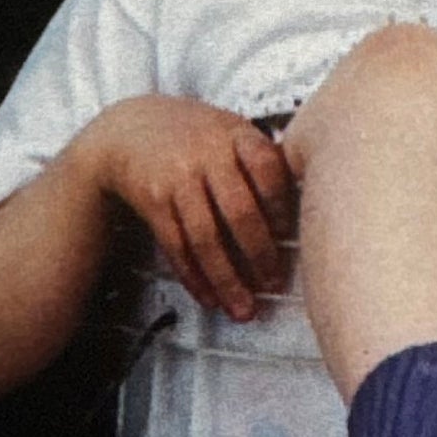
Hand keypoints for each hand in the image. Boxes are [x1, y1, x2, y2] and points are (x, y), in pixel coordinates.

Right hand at [81, 96, 294, 320]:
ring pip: (205, 238)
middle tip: (273, 284)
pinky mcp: (154, 201)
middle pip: (239, 211)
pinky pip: (177, 247)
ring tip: (243, 307)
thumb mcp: (231, 130)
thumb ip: (261, 159)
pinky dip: (195, 277)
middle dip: (259, 254)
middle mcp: (207, 155)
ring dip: (226, 279)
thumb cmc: (194, 134)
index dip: (282, 204)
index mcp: (235, 135)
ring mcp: (178, 179)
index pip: (267, 168)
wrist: (129, 129)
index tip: (291, 235)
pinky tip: (210, 296)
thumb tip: (307, 204)